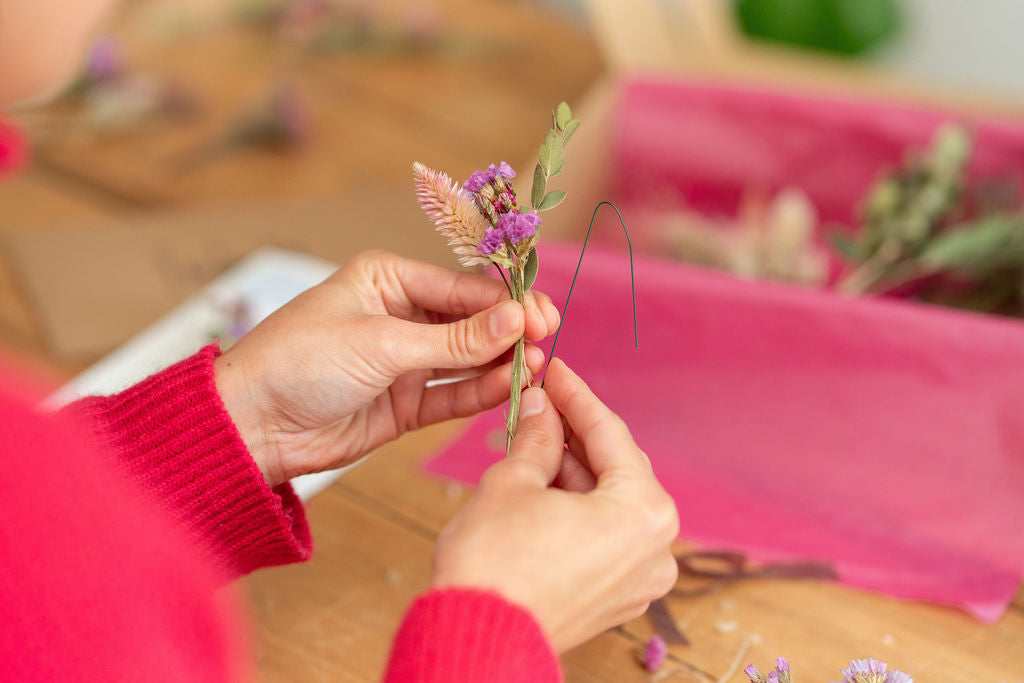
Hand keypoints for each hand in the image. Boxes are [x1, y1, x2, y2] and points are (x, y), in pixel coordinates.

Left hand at [214, 250, 559, 486]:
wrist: (252, 425)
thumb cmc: (301, 362)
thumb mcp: (382, 343)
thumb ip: (454, 339)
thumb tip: (517, 320)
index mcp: (387, 279)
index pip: (461, 287)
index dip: (504, 302)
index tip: (541, 317)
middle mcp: (399, 315)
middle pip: (470, 322)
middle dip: (509, 333)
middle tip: (546, 342)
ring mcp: (403, 362)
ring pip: (466, 360)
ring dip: (500, 365)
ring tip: (536, 370)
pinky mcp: (403, 404)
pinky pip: (451, 395)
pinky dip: (480, 394)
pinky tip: (509, 390)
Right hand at [432, 359, 678, 651]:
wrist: (475, 642)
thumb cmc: (494, 567)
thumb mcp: (513, 482)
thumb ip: (537, 436)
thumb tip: (541, 406)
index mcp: (643, 513)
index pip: (610, 434)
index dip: (577, 396)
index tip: (556, 370)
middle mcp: (656, 548)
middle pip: (616, 469)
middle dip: (574, 434)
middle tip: (540, 401)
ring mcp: (639, 578)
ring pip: (609, 503)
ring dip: (572, 470)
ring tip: (530, 440)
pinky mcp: (617, 598)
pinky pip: (604, 535)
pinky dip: (576, 507)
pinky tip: (542, 482)